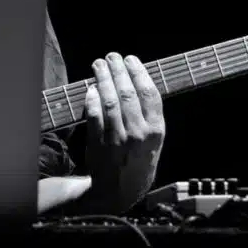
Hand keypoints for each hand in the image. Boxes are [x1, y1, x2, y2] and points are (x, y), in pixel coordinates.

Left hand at [83, 52, 164, 213]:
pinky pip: (94, 115)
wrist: (122, 191)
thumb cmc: (140, 161)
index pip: (149, 93)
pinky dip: (91, 100)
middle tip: (111, 56)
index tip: (131, 59)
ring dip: (102, 79)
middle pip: (127, 92)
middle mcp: (139, 133)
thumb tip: (136, 80)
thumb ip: (149, 114)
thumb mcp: (155, 141)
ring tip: (98, 65)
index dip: (139, 72)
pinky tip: (91, 89)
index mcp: (156, 130)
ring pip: (109, 100)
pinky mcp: (100, 143)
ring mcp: (118, 138)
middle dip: (118, 70)